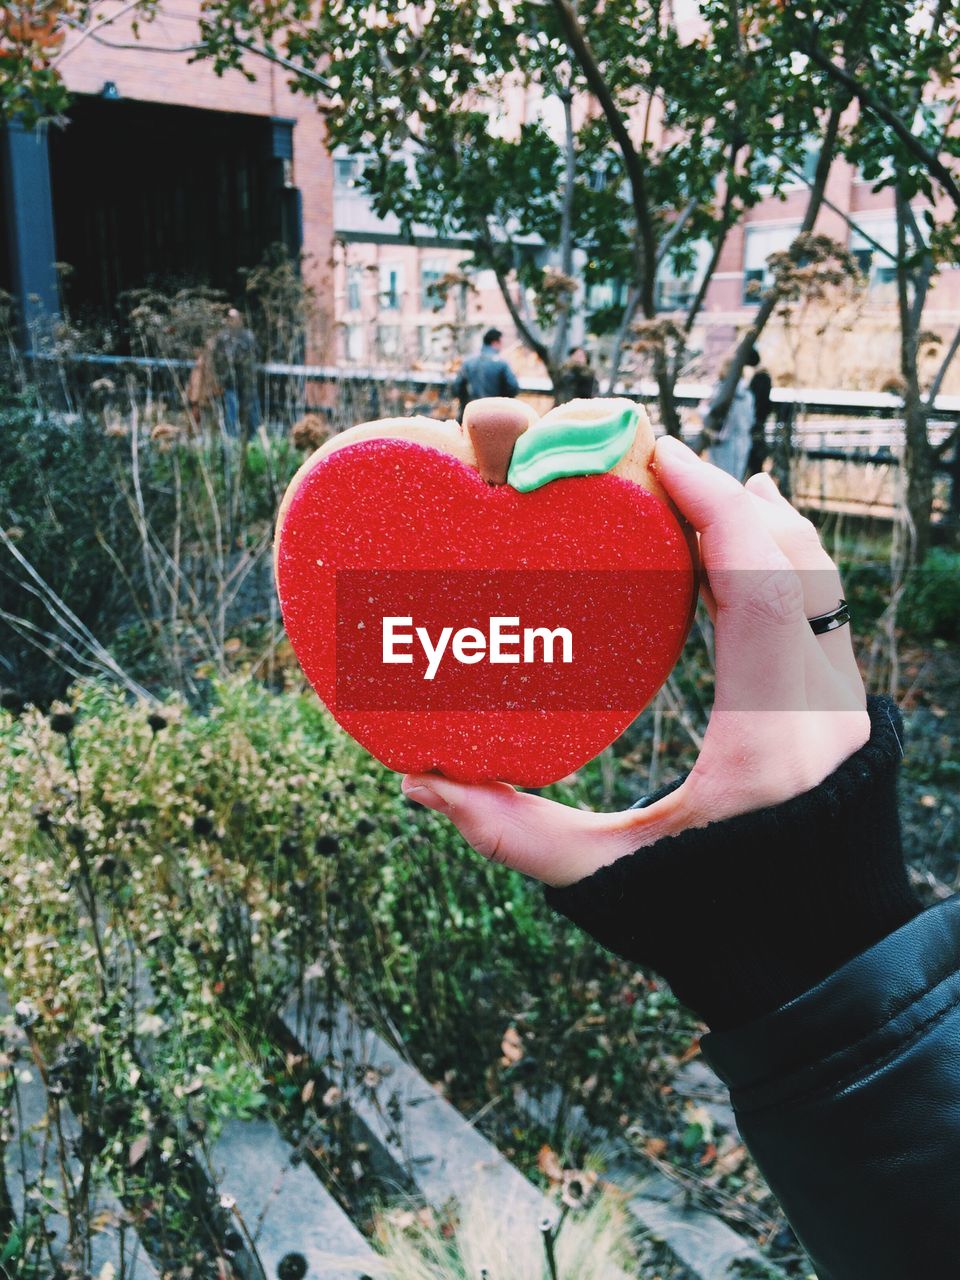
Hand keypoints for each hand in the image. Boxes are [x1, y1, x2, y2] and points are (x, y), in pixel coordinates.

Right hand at [401, 437, 869, 887]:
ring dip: (757, 523)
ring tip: (693, 488)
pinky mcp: (844, 714)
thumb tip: (418, 782)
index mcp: (769, 744)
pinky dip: (779, 561)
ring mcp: (845, 710)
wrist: (815, 967)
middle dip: (728, 499)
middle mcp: (824, 714)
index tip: (663, 457)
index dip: (716, 508)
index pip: (764, 588)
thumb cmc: (708, 929)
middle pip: (796, 565)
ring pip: (817, 581)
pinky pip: (819, 609)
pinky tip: (744, 539)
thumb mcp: (605, 880)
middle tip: (656, 464)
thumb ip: (511, 833)